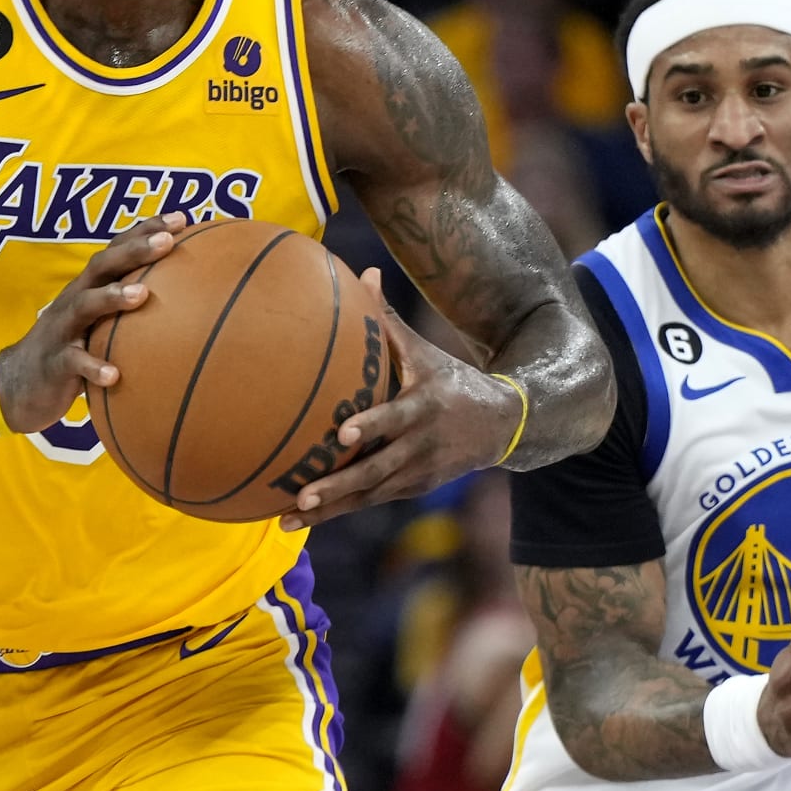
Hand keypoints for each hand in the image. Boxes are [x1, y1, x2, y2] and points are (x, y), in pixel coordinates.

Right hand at [0, 215, 183, 434]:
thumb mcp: (97, 324)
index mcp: (88, 288)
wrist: (18, 386)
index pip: (116, 250)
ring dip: (112, 297)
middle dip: (134, 250)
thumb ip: (125, 308)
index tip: (181, 219)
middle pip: (102, 266)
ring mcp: (63, 330)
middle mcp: (74, 300)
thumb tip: (181, 303)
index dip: (145, 231)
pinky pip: (74, 363)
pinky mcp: (55, 363)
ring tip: (142, 294)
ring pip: (85, 306)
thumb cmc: (71, 350)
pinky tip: (114, 375)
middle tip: (168, 241)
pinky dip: (94, 368)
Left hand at [275, 287, 519, 527]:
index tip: (344, 433)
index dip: (373, 426)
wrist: (502, 424)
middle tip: (303, 496)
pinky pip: (370, 501)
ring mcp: (418, 473)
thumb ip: (390, 320)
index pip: (395, 418)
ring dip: (330, 509)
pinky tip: (300, 519)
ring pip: (369, 495)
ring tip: (288, 518)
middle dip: (340, 485)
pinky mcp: (413, 490)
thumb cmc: (451, 380)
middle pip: (377, 470)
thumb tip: (364, 271)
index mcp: (424, 407)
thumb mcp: (426, 352)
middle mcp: (421, 445)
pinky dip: (337, 512)